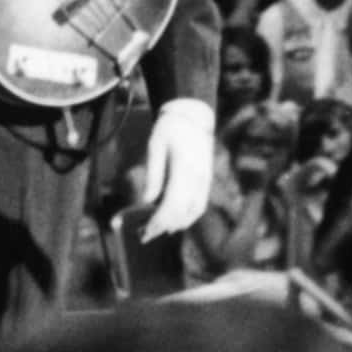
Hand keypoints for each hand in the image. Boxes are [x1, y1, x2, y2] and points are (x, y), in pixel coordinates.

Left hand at [136, 98, 217, 241]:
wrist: (193, 116)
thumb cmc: (170, 129)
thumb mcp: (155, 146)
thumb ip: (153, 175)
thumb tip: (147, 201)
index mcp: (184, 167)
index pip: (172, 203)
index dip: (159, 220)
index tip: (145, 230)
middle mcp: (198, 177)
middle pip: (183, 212)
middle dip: (163, 227)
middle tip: (144, 235)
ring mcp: (205, 180)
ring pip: (193, 212)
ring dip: (176, 224)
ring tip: (156, 229)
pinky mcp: (207, 181)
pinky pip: (200, 206)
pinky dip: (187, 217)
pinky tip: (174, 221)